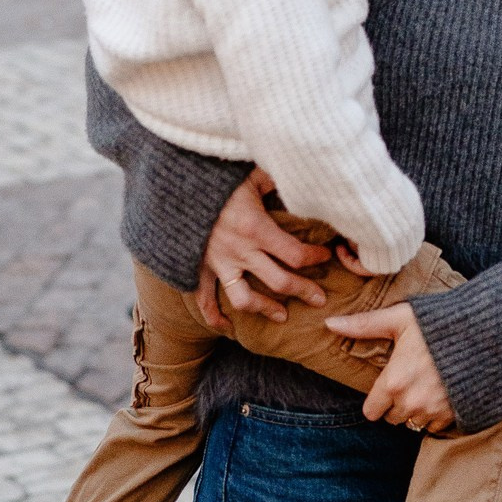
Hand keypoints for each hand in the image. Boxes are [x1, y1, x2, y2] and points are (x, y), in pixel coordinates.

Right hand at [194, 169, 333, 330]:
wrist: (175, 186)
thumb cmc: (218, 178)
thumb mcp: (252, 173)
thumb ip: (276, 180)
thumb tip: (300, 178)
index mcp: (256, 228)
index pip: (295, 254)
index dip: (315, 258)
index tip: (326, 256)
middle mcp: (239, 251)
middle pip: (279, 282)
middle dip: (303, 291)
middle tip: (319, 299)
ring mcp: (218, 264)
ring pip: (245, 299)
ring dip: (265, 309)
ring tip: (282, 316)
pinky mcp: (198, 268)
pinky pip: (204, 300)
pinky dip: (214, 317)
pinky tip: (227, 327)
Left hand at [327, 299, 456, 432]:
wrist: (483, 334)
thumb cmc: (437, 323)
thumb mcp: (399, 319)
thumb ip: (363, 324)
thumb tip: (329, 323)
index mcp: (393, 382)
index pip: (371, 412)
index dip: (377, 400)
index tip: (387, 385)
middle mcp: (410, 402)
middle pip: (392, 419)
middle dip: (396, 404)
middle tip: (408, 380)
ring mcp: (432, 411)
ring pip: (413, 423)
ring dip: (416, 410)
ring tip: (426, 385)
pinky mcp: (452, 415)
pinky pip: (435, 426)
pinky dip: (436, 414)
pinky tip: (441, 391)